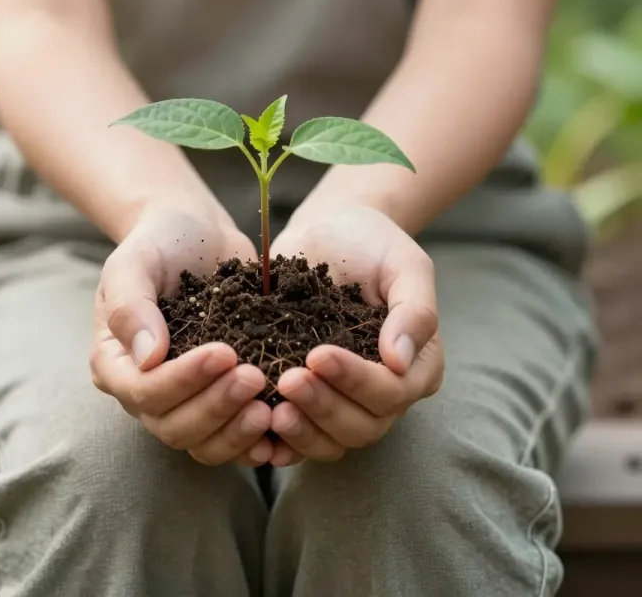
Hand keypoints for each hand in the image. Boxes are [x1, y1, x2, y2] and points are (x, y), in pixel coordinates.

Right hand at [90, 194, 273, 465]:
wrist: (197, 233)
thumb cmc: (160, 242)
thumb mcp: (134, 262)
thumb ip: (131, 306)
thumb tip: (146, 360)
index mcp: (116, 362)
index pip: (144, 392)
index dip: (183, 381)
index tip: (224, 352)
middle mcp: (146, 390)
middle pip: (174, 427)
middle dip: (216, 407)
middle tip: (255, 377)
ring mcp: (184, 398)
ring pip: (204, 442)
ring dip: (236, 430)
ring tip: (270, 406)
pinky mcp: (218, 396)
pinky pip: (233, 436)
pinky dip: (256, 440)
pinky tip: (282, 425)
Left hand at [267, 205, 443, 465]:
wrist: (330, 231)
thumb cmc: (373, 244)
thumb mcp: (405, 265)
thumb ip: (414, 310)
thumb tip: (399, 361)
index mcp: (415, 365)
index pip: (391, 392)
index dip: (356, 381)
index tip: (317, 354)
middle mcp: (383, 393)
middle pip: (362, 426)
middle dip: (324, 407)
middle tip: (288, 380)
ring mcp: (344, 399)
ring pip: (331, 441)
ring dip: (302, 429)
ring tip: (271, 407)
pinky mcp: (309, 399)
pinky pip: (298, 435)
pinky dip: (279, 439)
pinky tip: (256, 423)